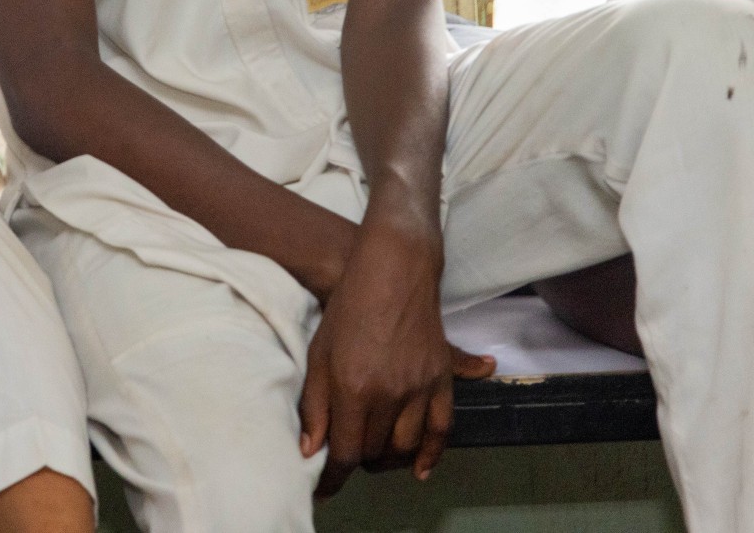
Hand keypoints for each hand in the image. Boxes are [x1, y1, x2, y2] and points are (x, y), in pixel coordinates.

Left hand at [302, 217, 493, 494]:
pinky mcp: (442, 379)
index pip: (344, 452)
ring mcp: (420, 387)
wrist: (394, 269)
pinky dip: (431, 455)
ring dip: (388, 460)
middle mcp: (390, 393)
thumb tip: (311, 450)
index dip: (332, 476)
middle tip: (345, 460)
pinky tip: (419, 469)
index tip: (323, 486)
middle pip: (374, 452)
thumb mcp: (319, 352)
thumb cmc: (348, 307)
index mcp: (354, 387)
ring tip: (373, 456)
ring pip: (406, 447)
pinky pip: (442, 431)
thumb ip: (315, 404)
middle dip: (357, 462)